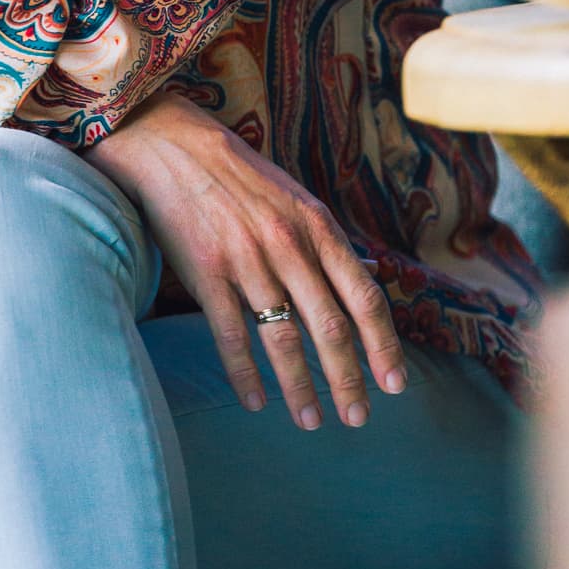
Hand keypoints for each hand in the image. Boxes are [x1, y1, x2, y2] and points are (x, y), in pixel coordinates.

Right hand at [87, 87, 408, 430]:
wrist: (172, 146)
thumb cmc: (240, 176)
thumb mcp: (296, 198)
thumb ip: (328, 243)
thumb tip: (370, 280)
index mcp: (317, 226)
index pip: (363, 298)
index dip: (383, 346)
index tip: (396, 385)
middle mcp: (288, 246)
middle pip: (330, 328)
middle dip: (349, 381)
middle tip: (358, 419)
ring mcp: (246, 261)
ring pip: (283, 340)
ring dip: (301, 388)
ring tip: (312, 422)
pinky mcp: (206, 273)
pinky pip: (231, 336)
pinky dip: (246, 375)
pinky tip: (256, 401)